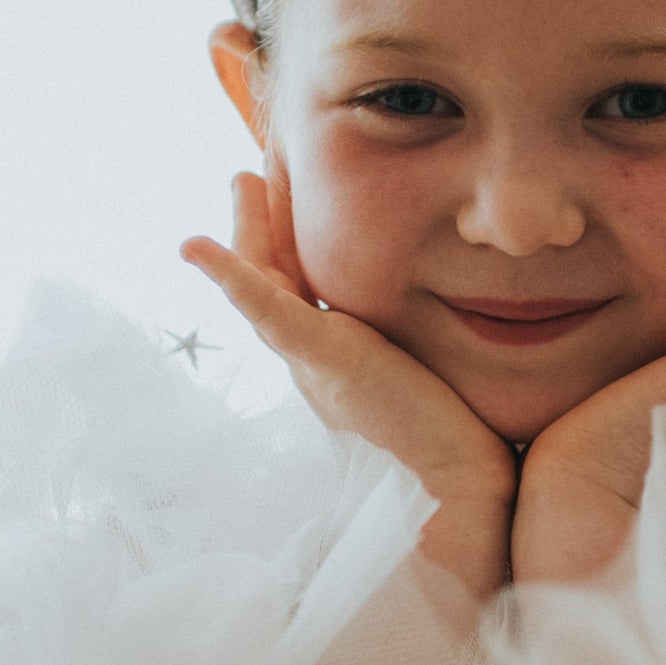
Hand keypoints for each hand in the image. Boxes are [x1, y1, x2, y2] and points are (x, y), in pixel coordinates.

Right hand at [181, 169, 517, 594]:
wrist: (460, 490)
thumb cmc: (463, 441)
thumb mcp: (439, 372)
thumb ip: (432, 347)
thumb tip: (468, 319)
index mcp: (341, 363)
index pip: (302, 294)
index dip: (287, 247)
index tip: (285, 199)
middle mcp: (317, 362)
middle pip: (274, 282)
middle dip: (258, 226)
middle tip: (248, 175)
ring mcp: (314, 362)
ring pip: (266, 286)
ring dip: (247, 231)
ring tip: (242, 178)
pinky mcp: (326, 362)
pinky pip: (268, 310)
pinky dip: (232, 277)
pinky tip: (197, 246)